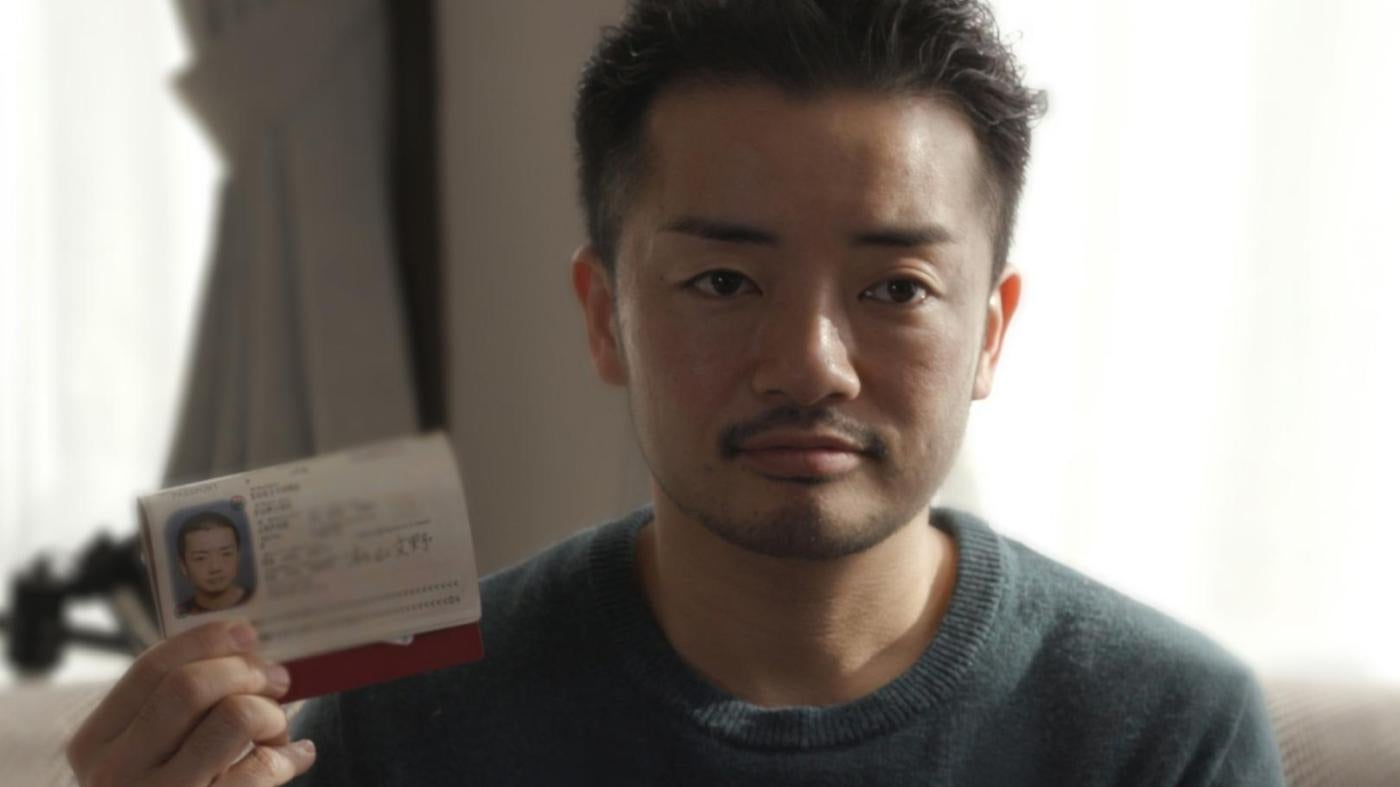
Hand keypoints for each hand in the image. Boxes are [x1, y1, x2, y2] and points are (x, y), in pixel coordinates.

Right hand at [65, 620, 315, 785]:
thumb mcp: (148, 753)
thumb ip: (176, 706)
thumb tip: (241, 643)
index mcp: (97, 743)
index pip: (152, 667)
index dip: (208, 641)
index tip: (247, 635)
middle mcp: (117, 772)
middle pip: (192, 686)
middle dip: (246, 672)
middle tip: (276, 681)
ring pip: (233, 719)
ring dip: (271, 715)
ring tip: (277, 729)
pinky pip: (261, 769)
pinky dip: (291, 756)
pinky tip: (296, 757)